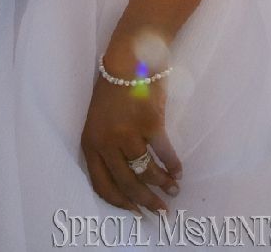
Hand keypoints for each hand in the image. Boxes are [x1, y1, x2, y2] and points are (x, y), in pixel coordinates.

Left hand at [81, 72, 181, 213]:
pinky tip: (178, 171)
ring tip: (173, 189)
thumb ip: (106, 146)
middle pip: (127, 183)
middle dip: (145, 201)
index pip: (102, 185)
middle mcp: (107, 142)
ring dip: (163, 184)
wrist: (129, 58)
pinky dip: (174, 165)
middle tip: (160, 210)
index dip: (120, 202)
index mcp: (91, 143)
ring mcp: (129, 134)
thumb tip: (126, 176)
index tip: (135, 211)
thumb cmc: (114, 88)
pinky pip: (165, 153)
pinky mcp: (150, 124)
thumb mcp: (98, 120)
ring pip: (147, 171)